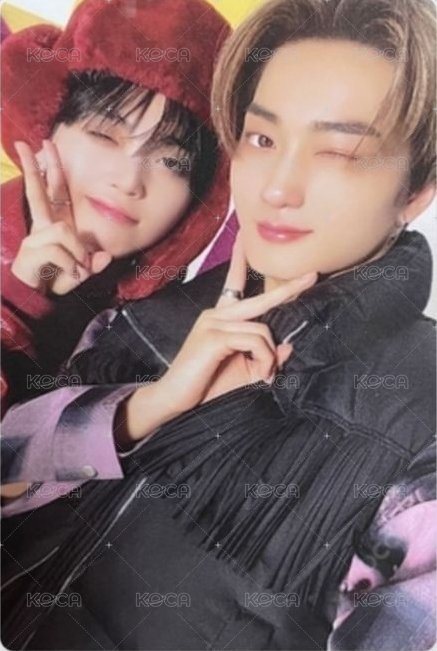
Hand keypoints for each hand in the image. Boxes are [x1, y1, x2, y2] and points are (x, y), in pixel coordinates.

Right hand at [11, 140, 111, 294]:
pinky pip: (59, 249)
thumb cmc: (57, 281)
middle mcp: (42, 227)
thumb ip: (93, 265)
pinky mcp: (31, 251)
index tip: (42, 146)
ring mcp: (35, 238)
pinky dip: (70, 263)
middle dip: (33, 168)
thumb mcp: (81, 273)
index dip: (49, 170)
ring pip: (62, 230)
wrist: (37, 300)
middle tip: (24, 144)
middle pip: (38, 192)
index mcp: (55, 226)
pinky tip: (70, 274)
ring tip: (77, 268)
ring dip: (76, 251)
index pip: (53, 193)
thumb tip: (105, 257)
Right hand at [121, 235, 317, 441]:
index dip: (240, 260)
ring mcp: (213, 323)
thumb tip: (290, 346)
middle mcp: (216, 314)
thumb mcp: (244, 370)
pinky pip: (255, 340)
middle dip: (288, 288)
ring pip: (262, 329)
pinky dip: (264, 359)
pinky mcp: (214, 336)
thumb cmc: (206, 384)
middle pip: (259, 298)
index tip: (243, 238)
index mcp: (220, 318)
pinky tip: (260, 374)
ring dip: (270, 356)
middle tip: (313, 275)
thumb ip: (265, 357)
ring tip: (265, 375)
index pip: (233, 283)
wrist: (174, 399)